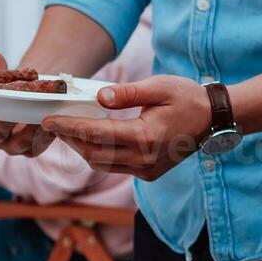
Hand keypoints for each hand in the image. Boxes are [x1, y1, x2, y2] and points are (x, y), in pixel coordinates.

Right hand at [0, 52, 56, 156]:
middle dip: (2, 123)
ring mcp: (10, 145)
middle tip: (10, 113)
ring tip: (38, 117)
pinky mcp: (29, 149)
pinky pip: (35, 147)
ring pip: (17, 144)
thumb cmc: (7, 89)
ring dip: (27, 131)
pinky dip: (43, 137)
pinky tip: (51, 124)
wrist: (28, 99)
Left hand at [41, 76, 212, 179]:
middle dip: (70, 138)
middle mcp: (144, 158)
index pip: (96, 133)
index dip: (69, 127)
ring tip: (67, 131)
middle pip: (93, 153)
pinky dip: (98, 154)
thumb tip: (98, 97)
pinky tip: (90, 139)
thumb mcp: (159, 86)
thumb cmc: (187, 98)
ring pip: (101, 164)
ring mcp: (146, 170)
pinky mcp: (149, 173)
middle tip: (52, 124)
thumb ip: (127, 93)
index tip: (48, 120)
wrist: (214, 120)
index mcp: (145, 136)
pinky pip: (115, 167)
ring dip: (82, 148)